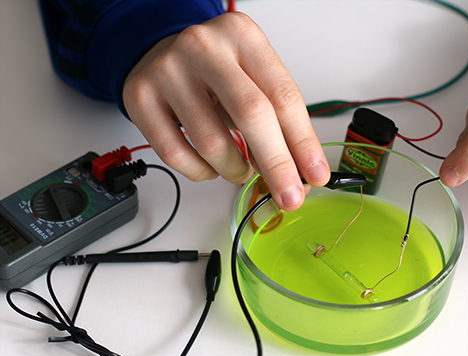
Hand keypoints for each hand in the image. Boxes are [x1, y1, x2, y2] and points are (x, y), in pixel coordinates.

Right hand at [123, 12, 329, 210]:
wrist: (160, 52)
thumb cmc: (216, 72)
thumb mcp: (254, 80)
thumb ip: (278, 121)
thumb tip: (300, 173)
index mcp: (242, 36)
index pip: (283, 96)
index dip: (303, 143)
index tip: (315, 175)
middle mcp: (204, 47)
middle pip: (251, 115)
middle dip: (276, 165)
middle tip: (289, 195)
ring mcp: (167, 71)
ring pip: (212, 143)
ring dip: (235, 170)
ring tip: (241, 169)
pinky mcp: (140, 97)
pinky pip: (176, 155)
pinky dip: (202, 172)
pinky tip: (211, 166)